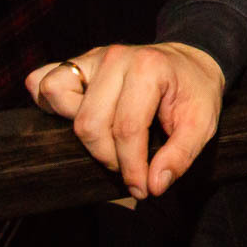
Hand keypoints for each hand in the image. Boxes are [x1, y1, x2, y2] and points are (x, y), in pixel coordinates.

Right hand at [24, 42, 224, 199]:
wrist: (190, 62)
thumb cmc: (194, 92)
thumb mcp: (203, 124)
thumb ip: (181, 155)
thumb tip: (154, 185)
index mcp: (149, 68)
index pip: (126, 129)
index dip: (131, 166)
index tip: (141, 188)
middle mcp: (116, 58)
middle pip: (89, 123)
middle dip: (107, 156)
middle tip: (128, 166)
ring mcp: (93, 57)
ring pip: (58, 100)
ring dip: (79, 132)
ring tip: (108, 140)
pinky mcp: (78, 63)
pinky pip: (44, 82)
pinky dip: (51, 103)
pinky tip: (76, 116)